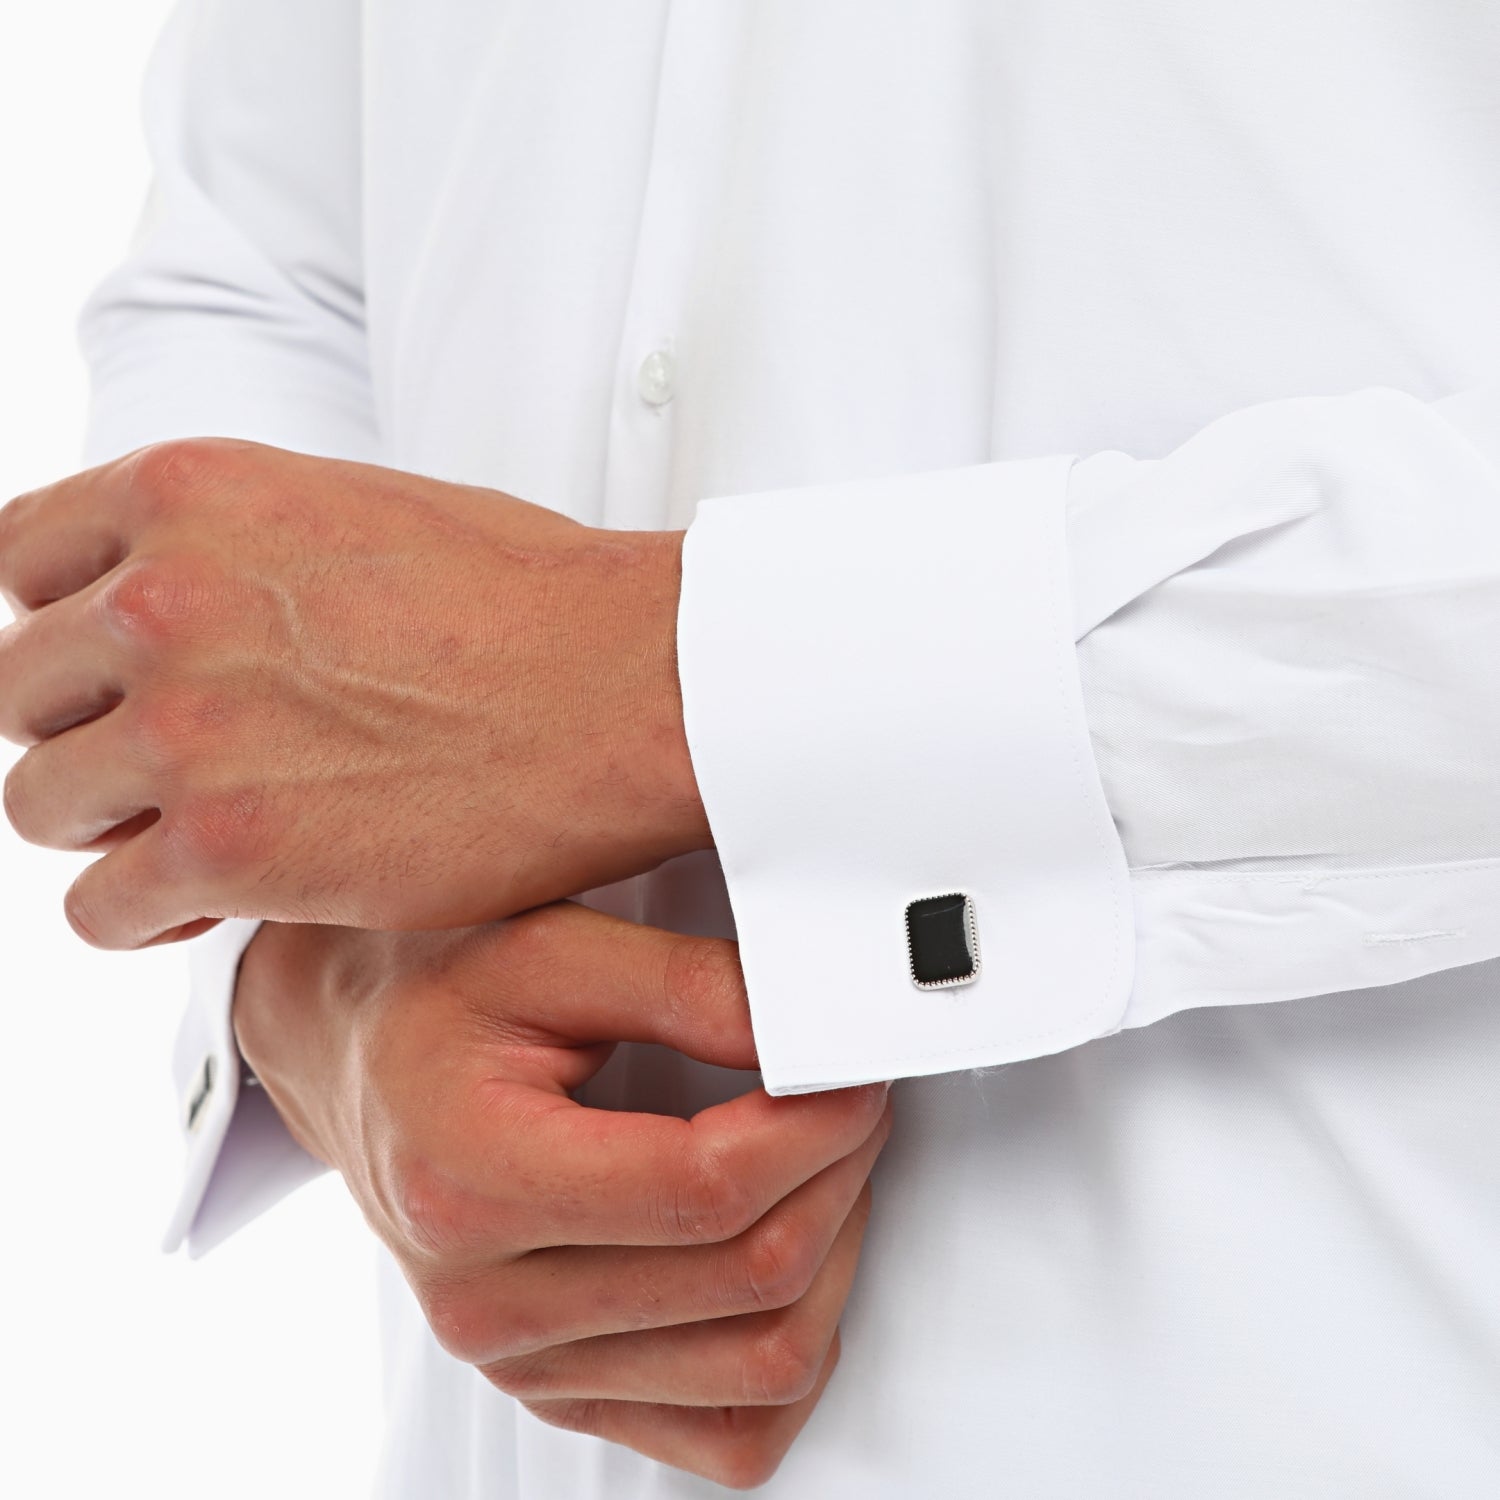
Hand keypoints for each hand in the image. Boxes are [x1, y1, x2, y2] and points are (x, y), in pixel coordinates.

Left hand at [0, 439, 707, 947]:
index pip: (21, 559)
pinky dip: (142, 916)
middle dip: (88, 731)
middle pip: (25, 691)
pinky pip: (99, 910)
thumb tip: (187, 596)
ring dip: (108, 828)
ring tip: (195, 837)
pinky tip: (208, 903)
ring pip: (42, 804)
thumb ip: (241, 546)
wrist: (629, 687)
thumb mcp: (361, 507)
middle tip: (167, 765)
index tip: (103, 671)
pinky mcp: (228, 851)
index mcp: (192, 495)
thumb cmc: (533, 602)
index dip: (58, 624)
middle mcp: (160, 603)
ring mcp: (185, 729)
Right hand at [234, 902, 892, 1489]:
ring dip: (835, 1254)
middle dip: (840, 1172)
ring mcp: (522, 1362)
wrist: (359, 1060)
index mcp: (471, 1177)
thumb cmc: (438, 998)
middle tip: (851, 1094)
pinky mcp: (558, 1394)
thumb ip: (687, 987)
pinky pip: (730, 1435)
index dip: (816, 1126)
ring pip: (762, 1362)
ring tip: (827, 1163)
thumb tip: (813, 1034)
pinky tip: (792, 1260)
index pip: (704, 1189)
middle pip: (748, 1276)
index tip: (853, 1070)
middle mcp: (487, 1299)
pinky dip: (794, 1352)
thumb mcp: (552, 947)